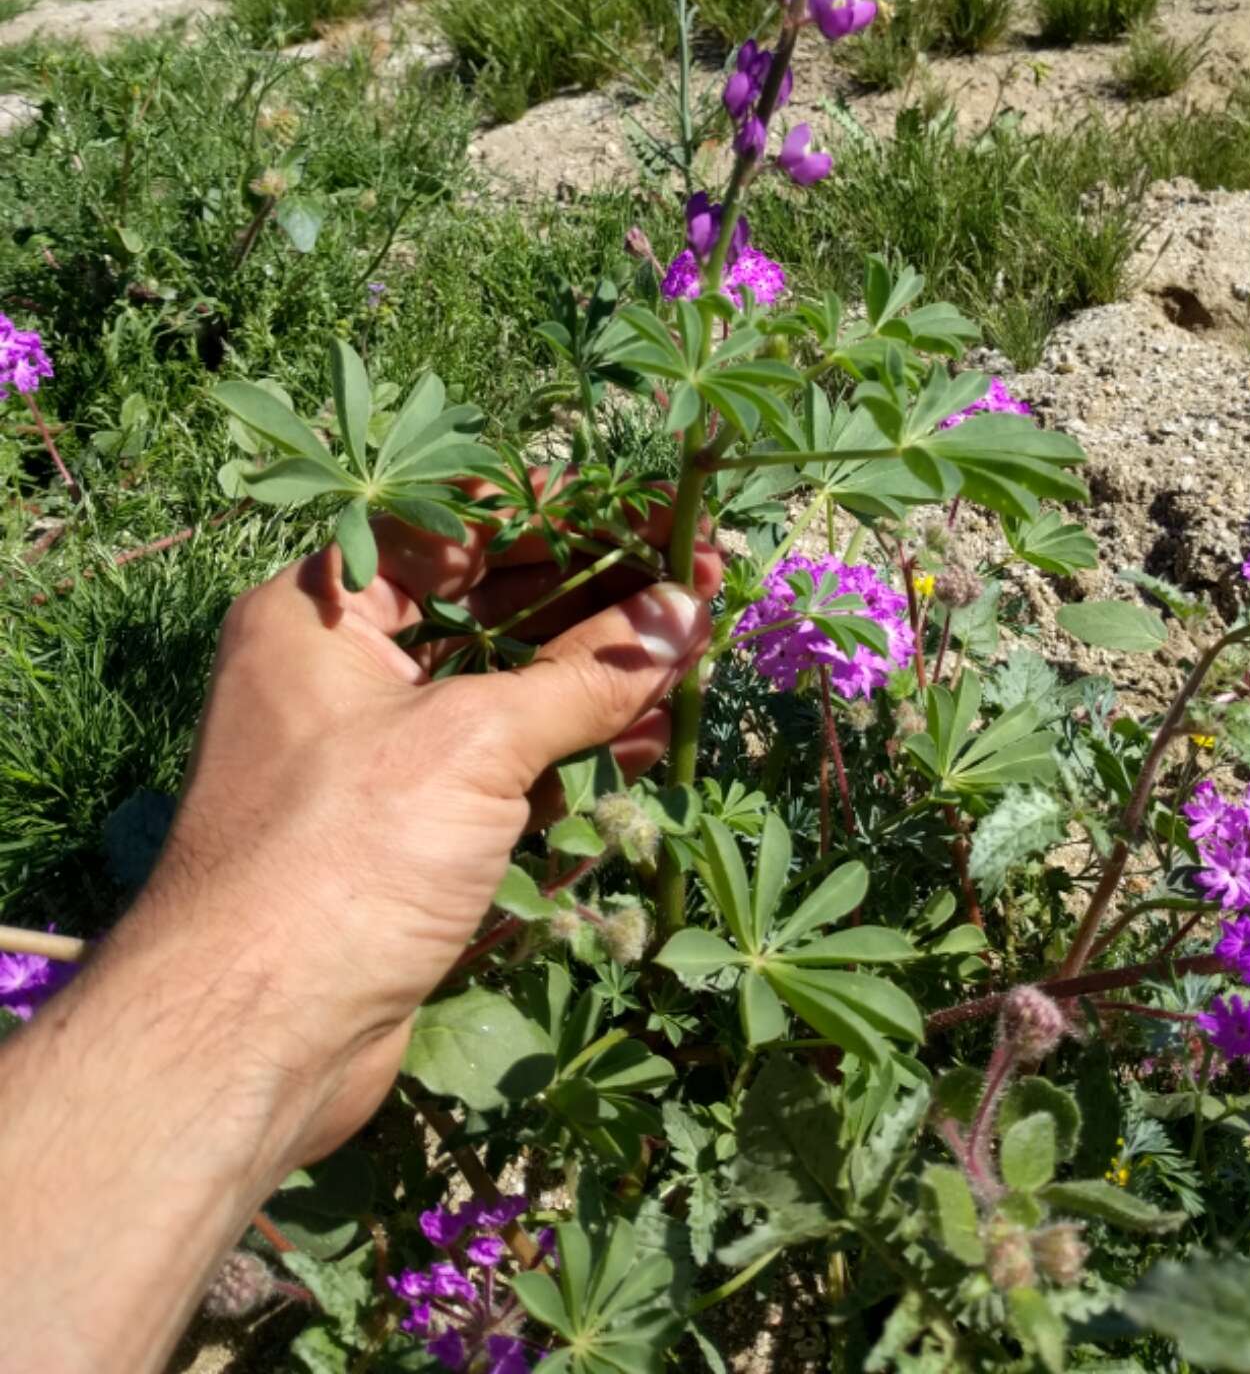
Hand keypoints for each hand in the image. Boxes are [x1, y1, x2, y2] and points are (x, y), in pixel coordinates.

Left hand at [125, 491, 719, 1166]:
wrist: (247, 1040)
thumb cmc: (341, 855)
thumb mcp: (474, 741)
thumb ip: (588, 674)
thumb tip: (684, 610)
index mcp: (323, 610)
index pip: (460, 526)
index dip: (567, 516)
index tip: (656, 511)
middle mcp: (341, 669)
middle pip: (490, 604)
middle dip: (597, 596)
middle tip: (700, 580)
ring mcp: (375, 755)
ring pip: (506, 688)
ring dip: (600, 674)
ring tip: (699, 648)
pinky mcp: (406, 832)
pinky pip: (504, 766)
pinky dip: (575, 750)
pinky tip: (653, 735)